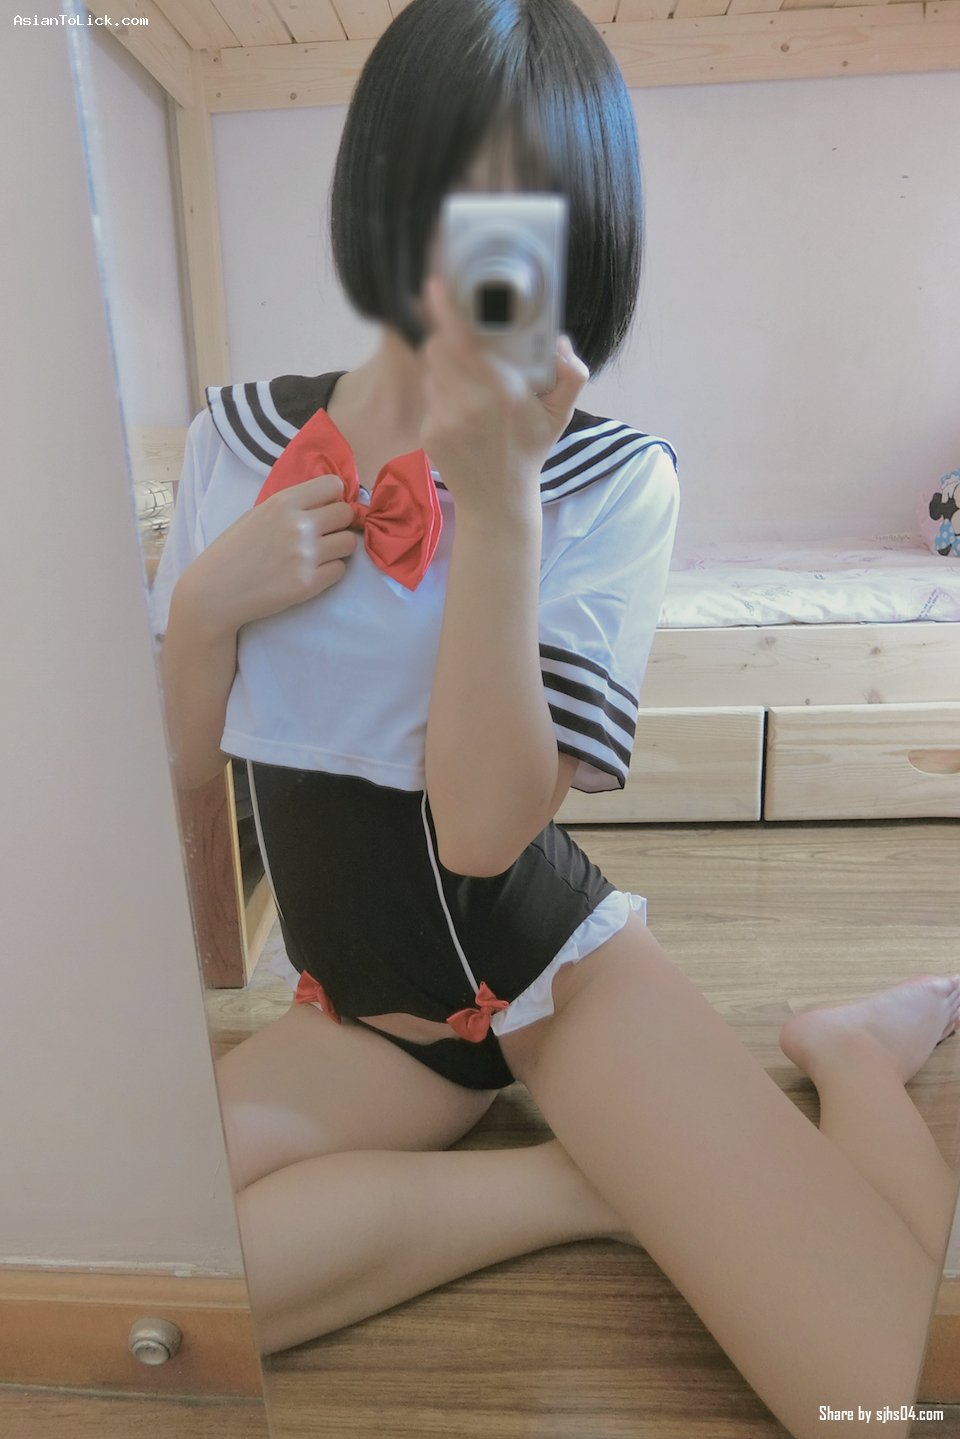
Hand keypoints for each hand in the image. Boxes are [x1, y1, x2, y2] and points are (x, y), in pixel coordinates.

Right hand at [182, 475, 357, 636]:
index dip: (333, 497)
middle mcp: (298, 525)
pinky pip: (340, 569)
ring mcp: (306, 555)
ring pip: (349, 542)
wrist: (216, 591)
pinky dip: (330, 571)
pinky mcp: (310, 583)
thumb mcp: (258, 513)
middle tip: (324, 533)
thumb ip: (292, 505)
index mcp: (283, 502)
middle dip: (338, 522)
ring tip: (318, 554)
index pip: (334, 485)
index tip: (325, 507)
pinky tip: (310, 572)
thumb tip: (327, 500)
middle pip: (346, 513)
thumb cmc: (234, 549)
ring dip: (338, 547)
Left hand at [419, 275, 588, 518]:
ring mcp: (444, 419)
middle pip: (438, 348)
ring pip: (432, 371)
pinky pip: (429, 397)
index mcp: (501, 392)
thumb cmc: (529, 451)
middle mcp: (468, 403)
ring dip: (444, 367)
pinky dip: (441, 395)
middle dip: (446, 336)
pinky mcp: (429, 432)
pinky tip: (461, 411)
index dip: (444, 310)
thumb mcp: (559, 414)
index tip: (434, 285)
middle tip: (461, 338)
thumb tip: (560, 342)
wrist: (498, 501)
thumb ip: (570, 375)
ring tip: (469, 383)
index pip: (462, 340)